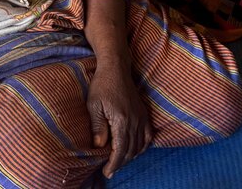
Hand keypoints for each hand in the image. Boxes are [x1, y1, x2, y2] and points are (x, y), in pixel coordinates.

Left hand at [87, 62, 152, 178]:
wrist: (116, 68)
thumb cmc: (102, 85)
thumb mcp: (94, 105)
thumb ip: (98, 127)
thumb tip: (100, 146)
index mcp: (122, 120)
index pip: (120, 150)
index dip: (114, 164)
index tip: (107, 172)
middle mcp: (135, 121)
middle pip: (130, 151)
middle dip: (120, 163)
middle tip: (110, 171)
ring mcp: (141, 117)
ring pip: (140, 146)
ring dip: (130, 156)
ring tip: (119, 162)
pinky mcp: (144, 113)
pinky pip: (148, 135)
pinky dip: (142, 146)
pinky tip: (135, 151)